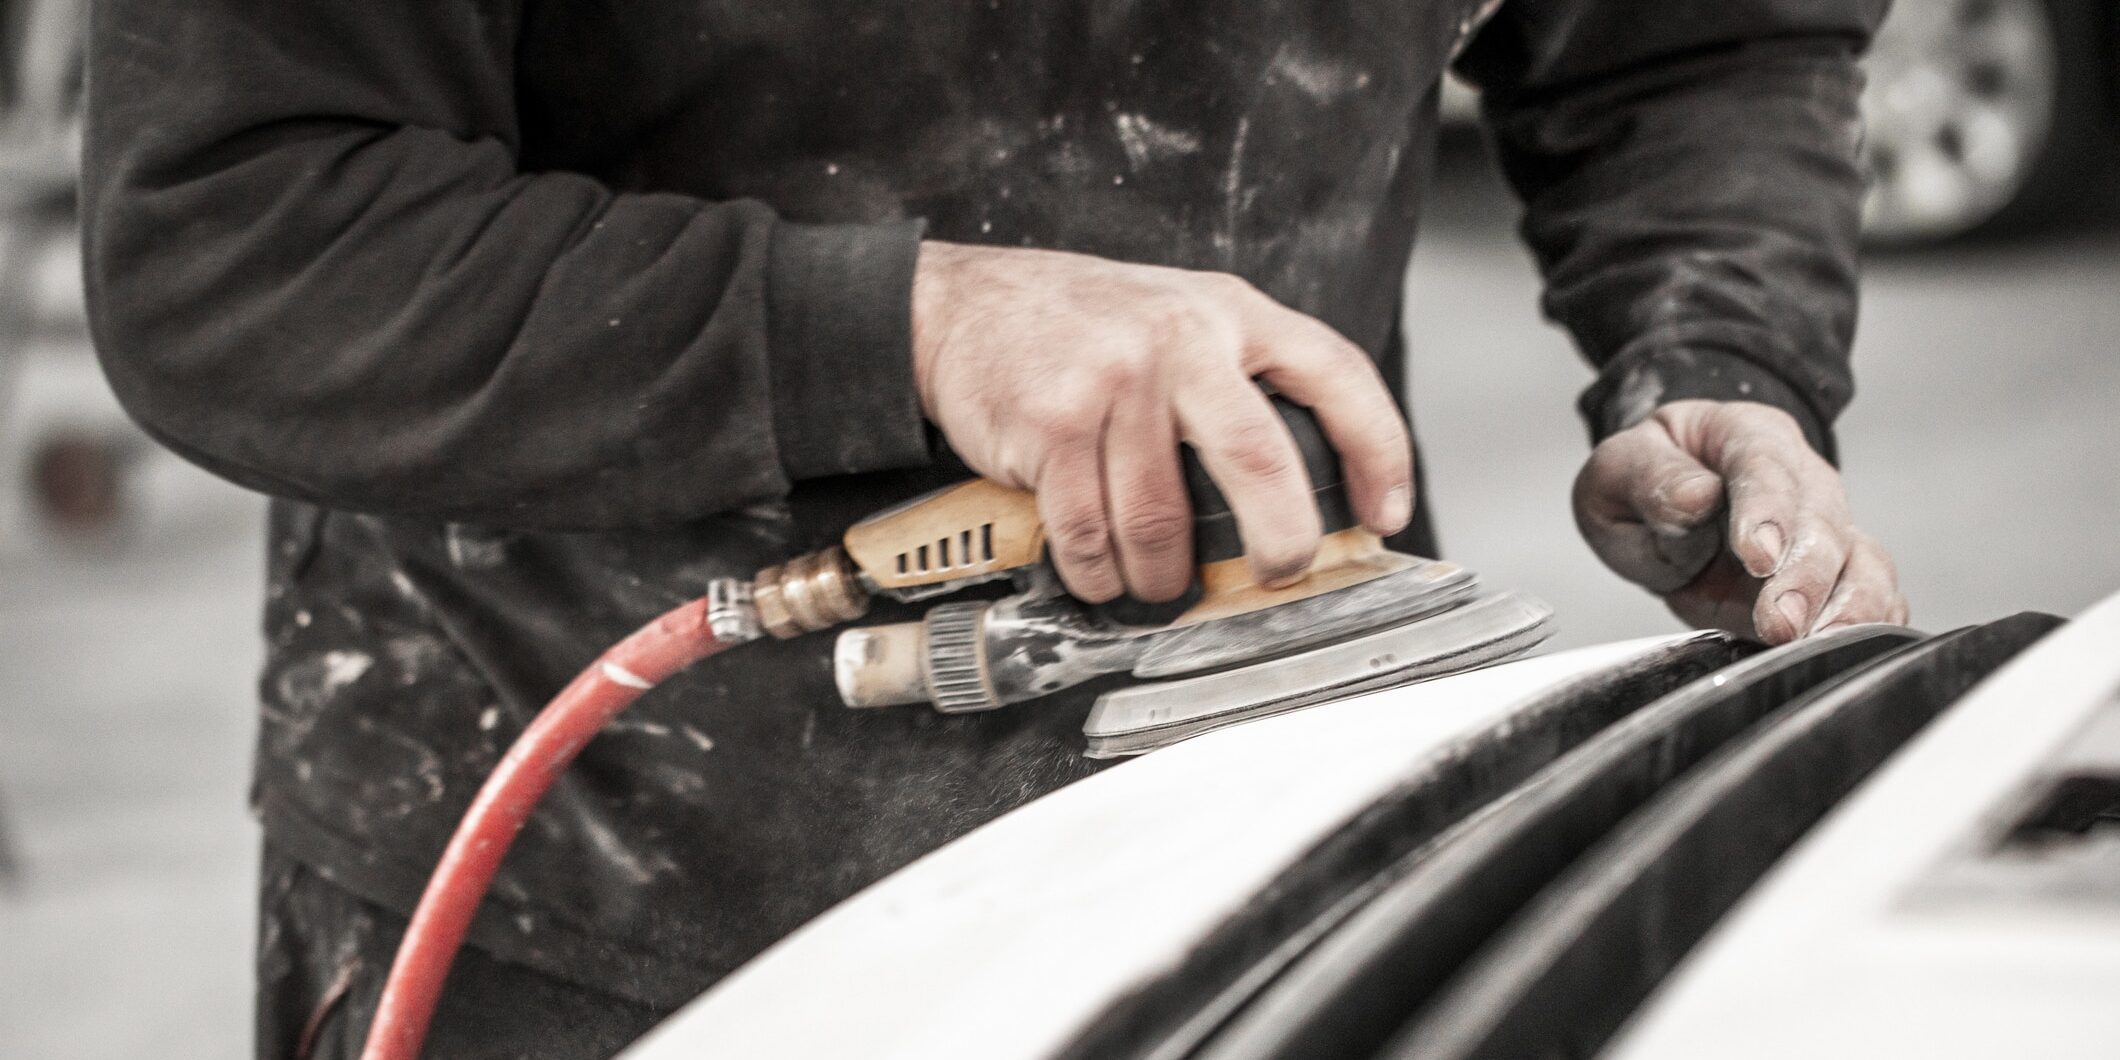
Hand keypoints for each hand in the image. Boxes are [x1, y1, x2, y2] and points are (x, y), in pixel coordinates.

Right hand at [910, 241, 1413, 602]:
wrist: (960, 306)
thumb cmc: (1080, 328)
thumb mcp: (1179, 318)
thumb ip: (1237, 380)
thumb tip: (1301, 494)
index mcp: (1230, 312)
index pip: (1335, 374)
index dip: (1378, 451)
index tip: (1385, 515)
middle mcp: (1181, 339)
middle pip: (1260, 460)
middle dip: (1280, 542)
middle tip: (1278, 574)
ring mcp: (1115, 381)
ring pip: (1163, 523)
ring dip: (1160, 577)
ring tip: (1153, 581)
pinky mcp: (1054, 425)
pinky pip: (1091, 536)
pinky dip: (1097, 573)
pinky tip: (1097, 569)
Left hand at [1573, 400, 1907, 643]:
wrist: (1663, 507)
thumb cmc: (1646, 480)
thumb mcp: (1620, 468)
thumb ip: (1653, 480)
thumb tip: (1695, 497)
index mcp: (1744, 435)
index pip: (1765, 465)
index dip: (1767, 510)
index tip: (1758, 556)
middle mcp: (1800, 478)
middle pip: (1821, 521)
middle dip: (1806, 577)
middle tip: (1781, 622)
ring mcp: (1824, 529)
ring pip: (1862, 560)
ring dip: (1848, 606)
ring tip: (1819, 643)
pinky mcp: (1832, 578)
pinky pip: (1873, 596)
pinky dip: (1871, 622)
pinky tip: (1849, 648)